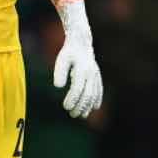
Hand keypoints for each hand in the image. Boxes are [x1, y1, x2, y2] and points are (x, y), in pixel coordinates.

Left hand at [53, 0, 103, 118]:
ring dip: (88, 106)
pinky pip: (99, 89)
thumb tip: (58, 87)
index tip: (65, 107)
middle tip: (72, 114)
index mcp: (82, 69)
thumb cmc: (69, 52)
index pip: (78, 88)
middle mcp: (91, 73)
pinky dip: (97, 99)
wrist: (81, 42)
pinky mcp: (97, 76)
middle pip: (87, 94)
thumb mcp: (61, 60)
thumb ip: (60, 72)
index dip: (72, 99)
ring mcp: (95, 75)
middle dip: (81, 106)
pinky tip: (95, 108)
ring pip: (94, 93)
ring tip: (82, 115)